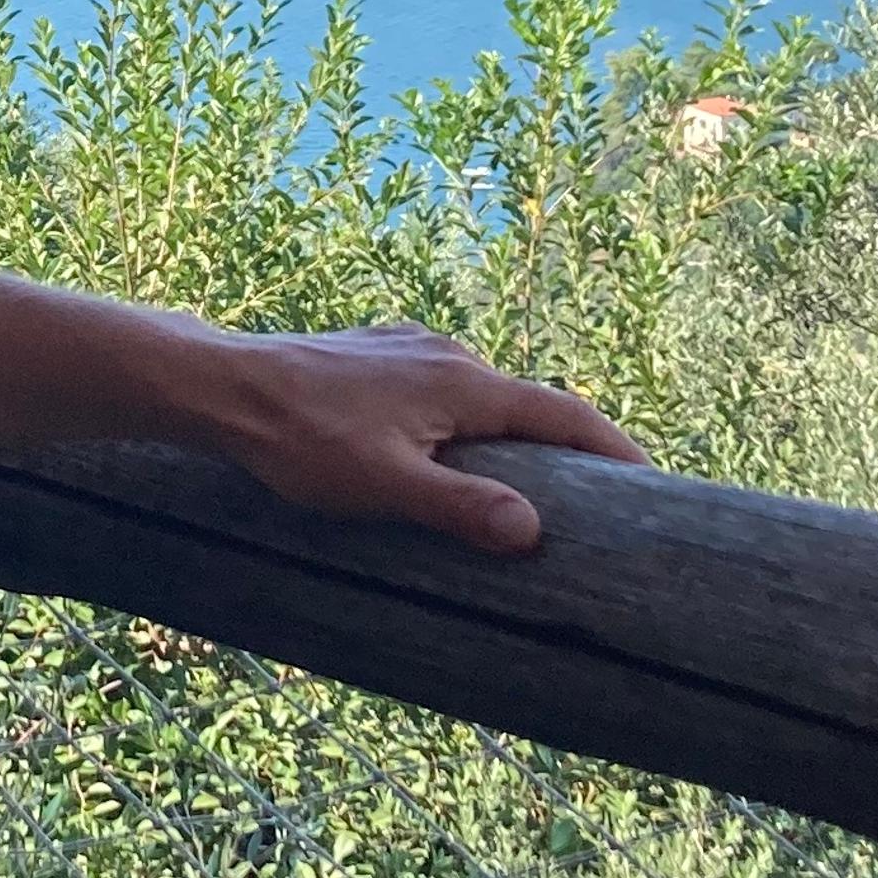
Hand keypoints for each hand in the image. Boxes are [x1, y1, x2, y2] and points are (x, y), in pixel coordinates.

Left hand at [198, 323, 648, 551]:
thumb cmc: (301, 440)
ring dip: (509, 435)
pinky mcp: (375, 355)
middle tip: (596, 495)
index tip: (653, 480)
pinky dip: (464, 424)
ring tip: (524, 484)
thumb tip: (533, 528)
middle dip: (565, 446)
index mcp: (464, 383)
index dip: (613, 449)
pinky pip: (442, 390)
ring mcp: (408, 349)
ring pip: (480, 396)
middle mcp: (446, 353)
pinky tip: (444, 455)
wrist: (224, 388)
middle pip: (528, 402)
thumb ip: (461, 508)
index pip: (564, 414)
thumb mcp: (386, 487)